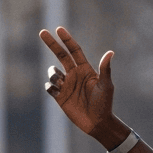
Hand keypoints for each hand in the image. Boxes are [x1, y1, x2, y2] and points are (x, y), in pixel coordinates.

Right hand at [39, 27, 119, 144]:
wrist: (98, 123)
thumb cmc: (105, 104)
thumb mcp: (106, 85)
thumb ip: (105, 69)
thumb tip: (111, 52)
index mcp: (85, 70)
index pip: (74, 51)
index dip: (67, 40)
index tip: (59, 29)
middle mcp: (74, 75)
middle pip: (60, 55)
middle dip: (52, 44)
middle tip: (42, 32)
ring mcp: (66, 85)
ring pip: (52, 72)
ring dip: (54, 75)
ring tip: (63, 84)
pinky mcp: (60, 97)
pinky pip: (49, 87)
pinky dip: (50, 87)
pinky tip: (58, 92)